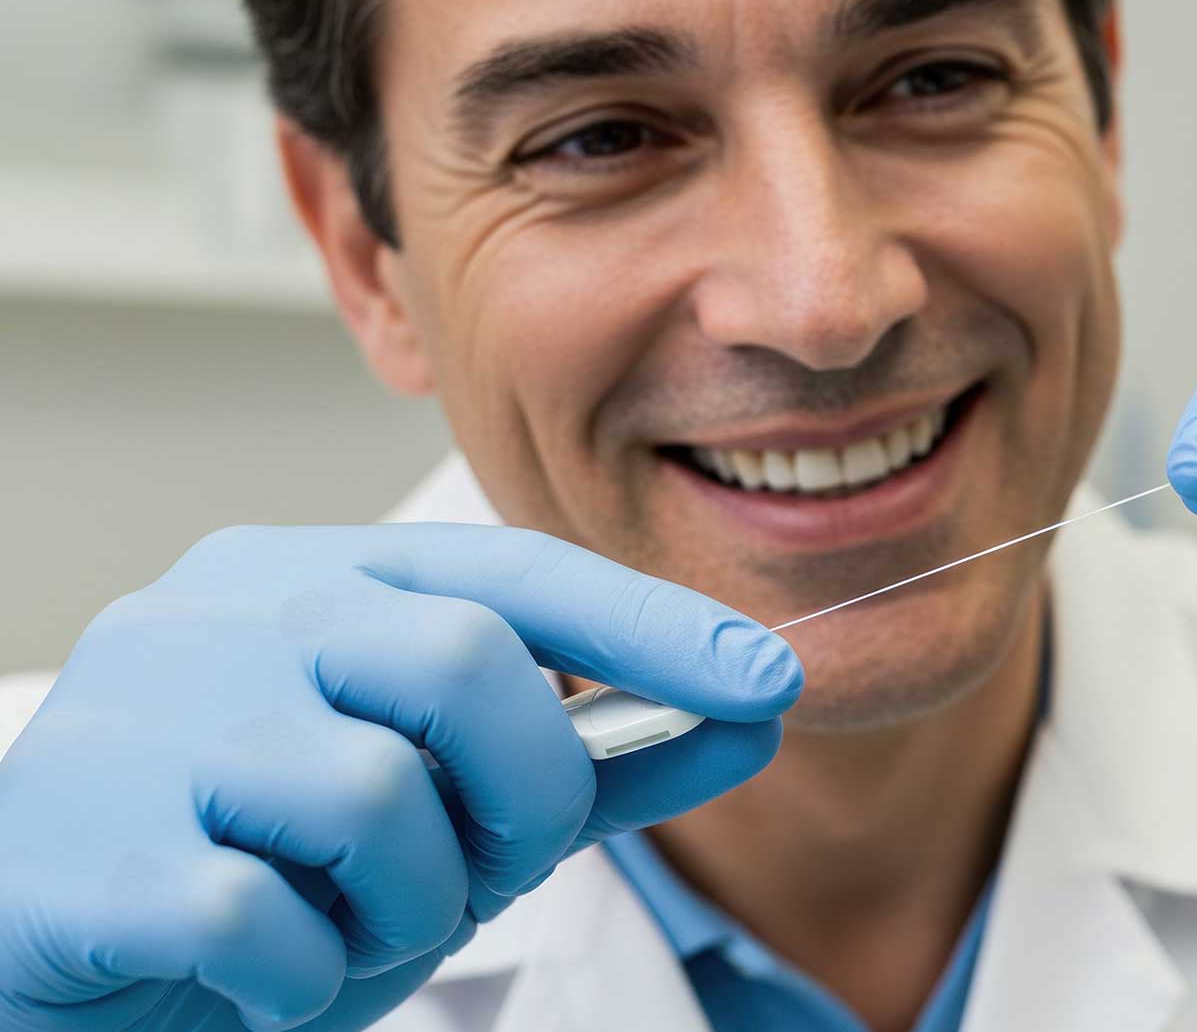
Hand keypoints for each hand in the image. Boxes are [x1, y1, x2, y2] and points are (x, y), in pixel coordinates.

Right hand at [0, 523, 799, 1029]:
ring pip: (377, 794)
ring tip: (350, 925)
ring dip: (412, 901)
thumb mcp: (440, 814)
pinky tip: (263, 975)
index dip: (655, 624)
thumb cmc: (259, 874)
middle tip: (492, 862)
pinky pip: (266, 918)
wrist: (47, 968)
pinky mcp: (78, 844)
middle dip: (530, 789)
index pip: (512, 571)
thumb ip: (584, 762)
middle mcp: (222, 615)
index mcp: (307, 580)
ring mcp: (141, 718)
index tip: (772, 680)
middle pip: (466, 663)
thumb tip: (749, 719)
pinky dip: (304, 975)